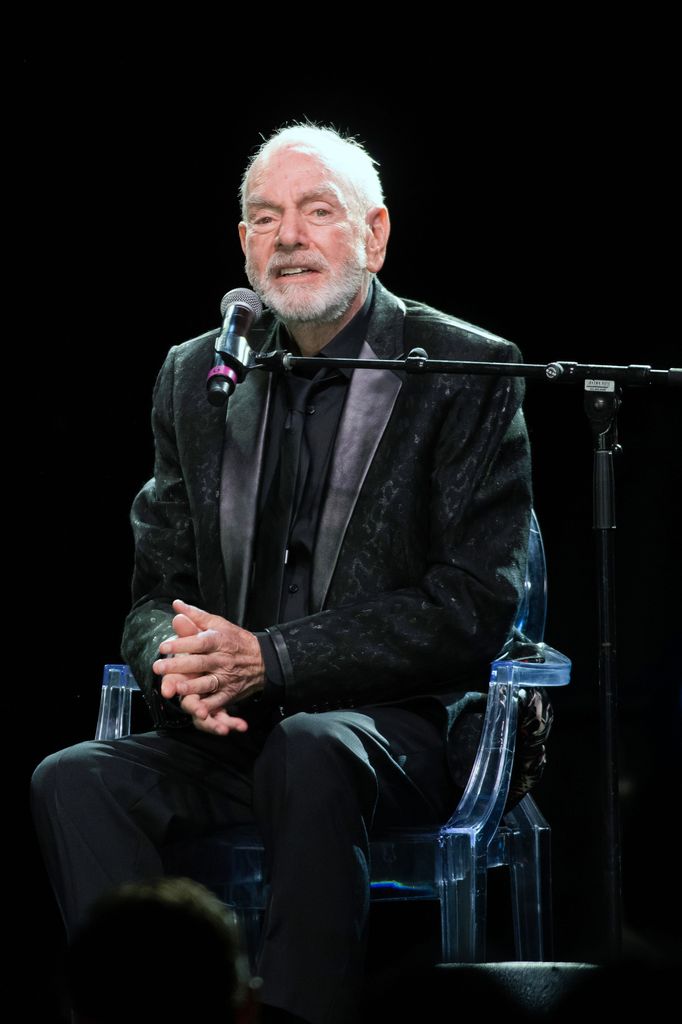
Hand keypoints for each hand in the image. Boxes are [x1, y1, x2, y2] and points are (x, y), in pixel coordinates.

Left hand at [152, 599, 265, 735]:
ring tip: (176, 687)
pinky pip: (218, 701)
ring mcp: (227, 677)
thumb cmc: (236, 640)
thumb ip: (196, 615)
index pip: (199, 641)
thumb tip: (176, 605)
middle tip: (158, 668)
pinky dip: (207, 706)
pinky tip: (195, 709)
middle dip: (178, 665)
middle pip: (199, 662)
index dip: (182, 644)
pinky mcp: (230, 693)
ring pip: (208, 683)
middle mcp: (223, 659)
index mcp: (219, 640)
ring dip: (192, 687)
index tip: (164, 647)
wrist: (264, 660)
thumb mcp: (219, 624)